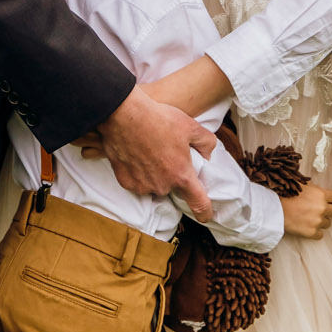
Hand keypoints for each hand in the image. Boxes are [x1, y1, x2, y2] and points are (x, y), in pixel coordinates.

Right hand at [97, 87, 216, 219]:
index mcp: (182, 175)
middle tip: (166, 152)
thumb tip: (207, 155)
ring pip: (154, 184)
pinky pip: (136, 181)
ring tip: (149, 149)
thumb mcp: (191, 126)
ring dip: (154, 173)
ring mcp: (143, 186)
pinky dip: (137, 171)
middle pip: (172, 187)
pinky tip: (135, 153)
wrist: (124, 116)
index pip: (199, 202)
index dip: (205, 211)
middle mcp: (163, 186)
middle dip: (172, 174)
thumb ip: (206, 142)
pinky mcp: (126, 182)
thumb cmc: (159, 119)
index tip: (206, 215)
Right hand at [280, 183, 331, 239]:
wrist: (273, 208)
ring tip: (309, 218)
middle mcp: (322, 208)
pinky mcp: (311, 233)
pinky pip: (320, 235)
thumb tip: (319, 191)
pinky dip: (315, 232)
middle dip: (329, 211)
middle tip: (319, 211)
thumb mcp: (301, 184)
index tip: (327, 201)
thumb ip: (313, 188)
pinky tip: (307, 227)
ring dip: (320, 221)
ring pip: (327, 224)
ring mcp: (317, 221)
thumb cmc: (285, 193)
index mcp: (321, 194)